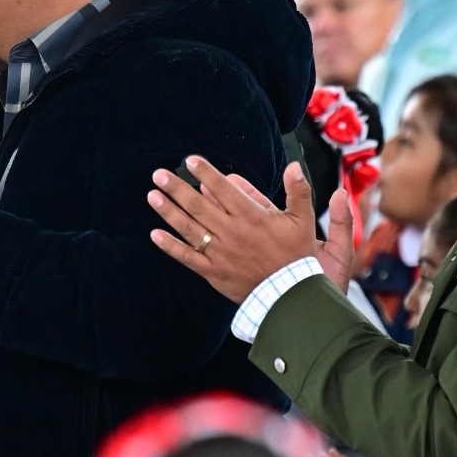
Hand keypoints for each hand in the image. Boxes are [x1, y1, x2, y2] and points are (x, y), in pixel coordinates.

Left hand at [148, 157, 353, 303]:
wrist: (291, 295)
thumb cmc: (297, 256)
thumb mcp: (304, 220)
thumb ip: (298, 191)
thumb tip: (295, 166)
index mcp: (252, 217)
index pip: (223, 189)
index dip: (206, 173)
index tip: (190, 160)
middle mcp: (232, 232)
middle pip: (199, 206)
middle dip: (177, 188)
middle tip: (159, 174)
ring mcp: (220, 253)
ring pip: (190, 228)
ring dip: (169, 211)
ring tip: (152, 196)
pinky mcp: (213, 271)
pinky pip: (188, 257)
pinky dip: (171, 246)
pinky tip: (155, 235)